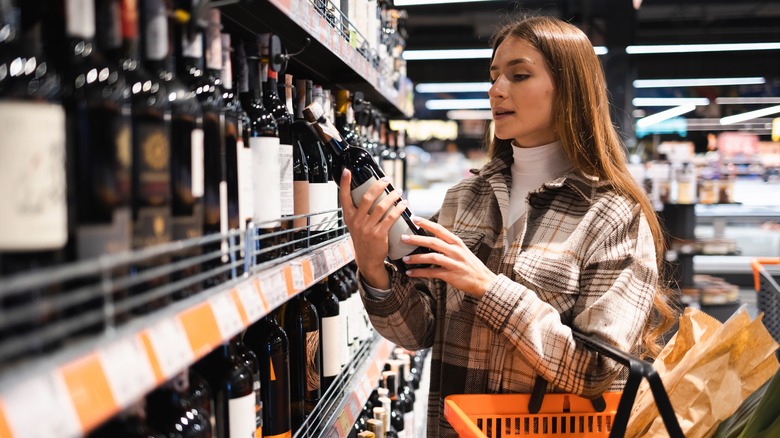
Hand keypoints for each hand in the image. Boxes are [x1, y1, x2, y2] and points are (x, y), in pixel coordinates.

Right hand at [340, 169, 408, 288]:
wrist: (367, 259)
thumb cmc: (363, 239)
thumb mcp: (355, 225)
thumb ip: (358, 211)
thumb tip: (370, 192)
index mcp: (349, 217)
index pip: (344, 197)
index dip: (344, 183)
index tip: (346, 171)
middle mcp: (356, 221)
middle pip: (367, 198)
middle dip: (378, 186)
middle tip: (387, 179)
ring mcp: (367, 228)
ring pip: (381, 207)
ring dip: (392, 197)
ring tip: (399, 191)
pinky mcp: (379, 235)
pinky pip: (390, 218)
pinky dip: (398, 209)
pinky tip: (403, 204)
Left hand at [401, 217, 496, 297]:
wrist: (484, 281)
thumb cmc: (471, 266)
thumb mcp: (462, 251)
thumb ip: (448, 246)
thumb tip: (431, 241)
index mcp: (457, 243)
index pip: (440, 230)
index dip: (426, 223)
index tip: (414, 218)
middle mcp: (456, 250)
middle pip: (433, 242)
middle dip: (417, 239)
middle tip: (403, 238)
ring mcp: (454, 263)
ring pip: (432, 257)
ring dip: (416, 258)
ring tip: (404, 259)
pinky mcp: (451, 275)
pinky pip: (432, 273)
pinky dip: (420, 273)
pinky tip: (411, 273)